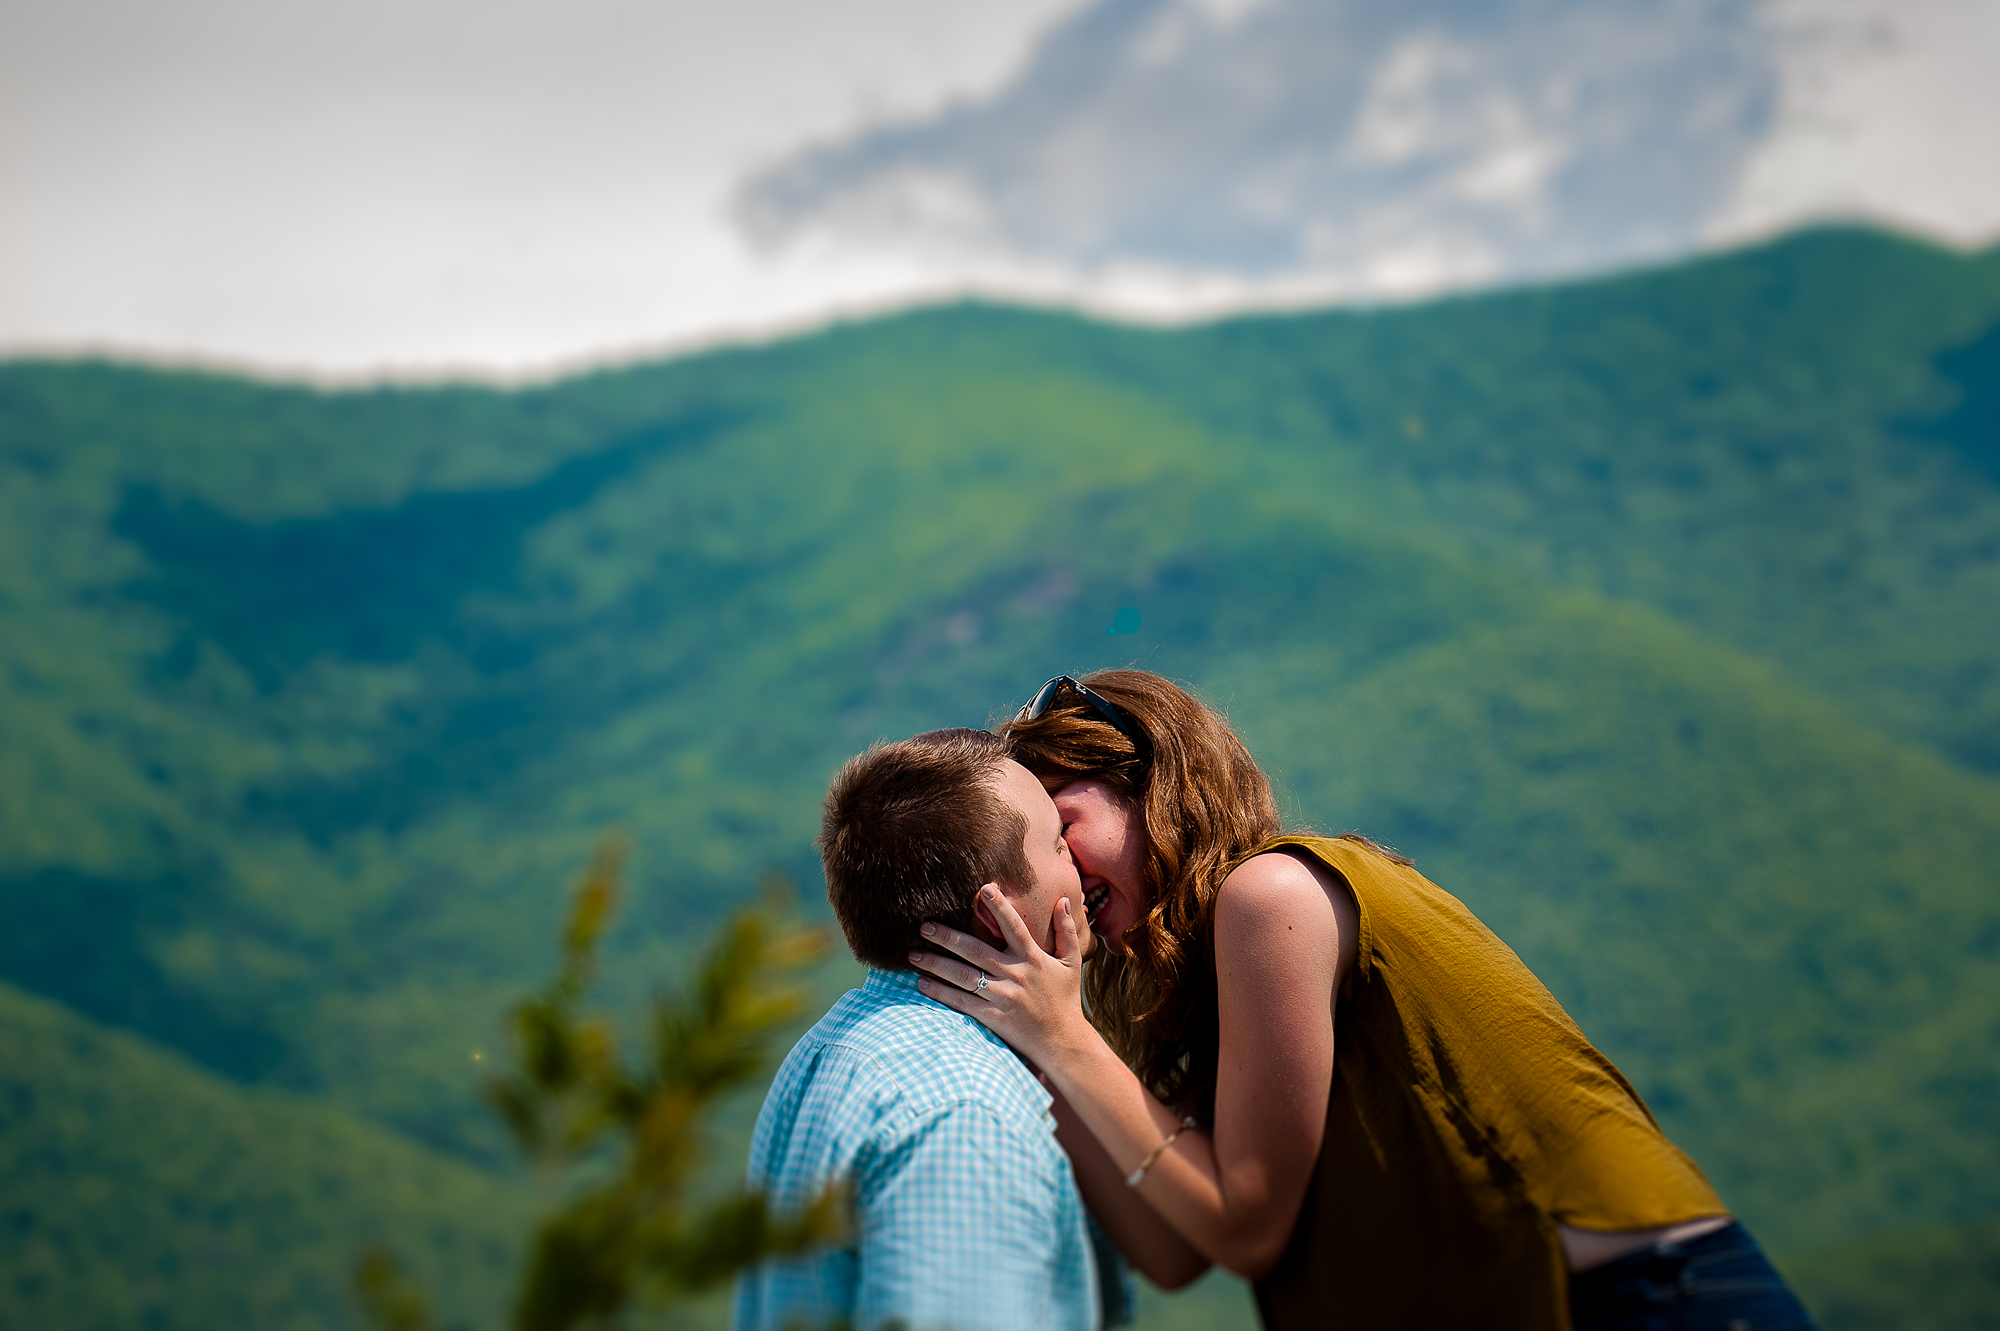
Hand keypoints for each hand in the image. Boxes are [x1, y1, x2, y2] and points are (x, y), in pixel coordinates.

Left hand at [911, 886, 1091, 1069]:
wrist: (1063, 1042)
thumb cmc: (1066, 1000)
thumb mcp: (1072, 963)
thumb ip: (1066, 931)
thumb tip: (1064, 900)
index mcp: (1032, 958)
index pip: (1014, 927)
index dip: (1001, 908)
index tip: (984, 889)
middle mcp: (1015, 975)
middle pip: (976, 951)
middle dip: (948, 937)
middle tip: (924, 926)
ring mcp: (1003, 997)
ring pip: (963, 976)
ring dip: (936, 964)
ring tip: (914, 954)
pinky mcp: (993, 1017)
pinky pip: (962, 1002)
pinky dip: (941, 993)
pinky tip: (922, 984)